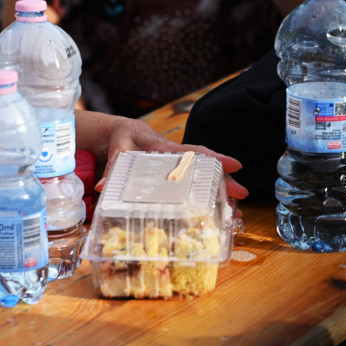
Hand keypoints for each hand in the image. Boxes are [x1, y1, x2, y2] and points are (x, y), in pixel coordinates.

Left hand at [93, 117, 249, 200]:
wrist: (122, 132)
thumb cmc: (123, 137)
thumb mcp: (117, 147)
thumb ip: (113, 165)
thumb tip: (102, 187)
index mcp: (163, 147)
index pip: (191, 152)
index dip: (212, 157)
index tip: (235, 164)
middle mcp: (175, 157)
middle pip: (204, 168)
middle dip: (224, 180)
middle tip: (242, 194)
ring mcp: (177, 167)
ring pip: (203, 179)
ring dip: (219, 193)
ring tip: (236, 213)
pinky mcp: (175, 176)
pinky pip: (194, 185)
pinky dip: (206, 198)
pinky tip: (217, 212)